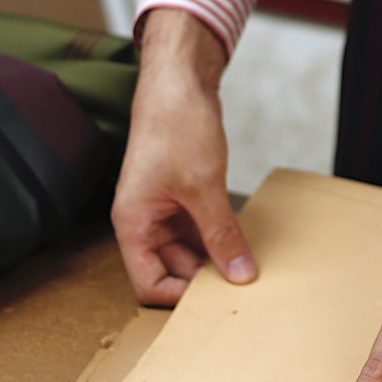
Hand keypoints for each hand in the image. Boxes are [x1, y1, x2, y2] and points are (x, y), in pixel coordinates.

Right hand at [111, 8, 255, 306]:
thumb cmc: (175, 126)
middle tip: (242, 285)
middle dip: (203, 280)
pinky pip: (199, 231)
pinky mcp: (182, 197)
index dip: (178, 297)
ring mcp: (163, 210)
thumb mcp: (203, 187)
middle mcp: (144, 222)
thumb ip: (221, 235)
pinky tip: (243, 242)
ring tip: (248, 265)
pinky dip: (220, 238)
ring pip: (188, 252)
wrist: (178, 82)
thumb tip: (240, 275)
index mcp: (133, 225)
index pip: (148, 284)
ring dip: (215, 259)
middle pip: (170, 271)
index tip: (215, 299)